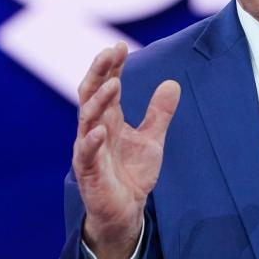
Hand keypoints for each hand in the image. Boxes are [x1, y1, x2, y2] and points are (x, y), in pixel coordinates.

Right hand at [72, 41, 180, 258]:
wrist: (126, 211)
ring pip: (86, 119)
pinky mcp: (88, 171)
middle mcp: (95, 128)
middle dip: (98, 72)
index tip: (120, 46)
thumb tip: (173, 83)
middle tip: (109, 52)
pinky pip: (86, 154)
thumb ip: (159, 113)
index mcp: (109, 118)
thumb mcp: (152, 139)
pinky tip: (99, 131)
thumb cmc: (132, 173)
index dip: (111, 66)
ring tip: (113, 84)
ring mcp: (89, 149)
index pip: (106, 85)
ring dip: (98, 101)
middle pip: (90, 94)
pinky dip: (91, 142)